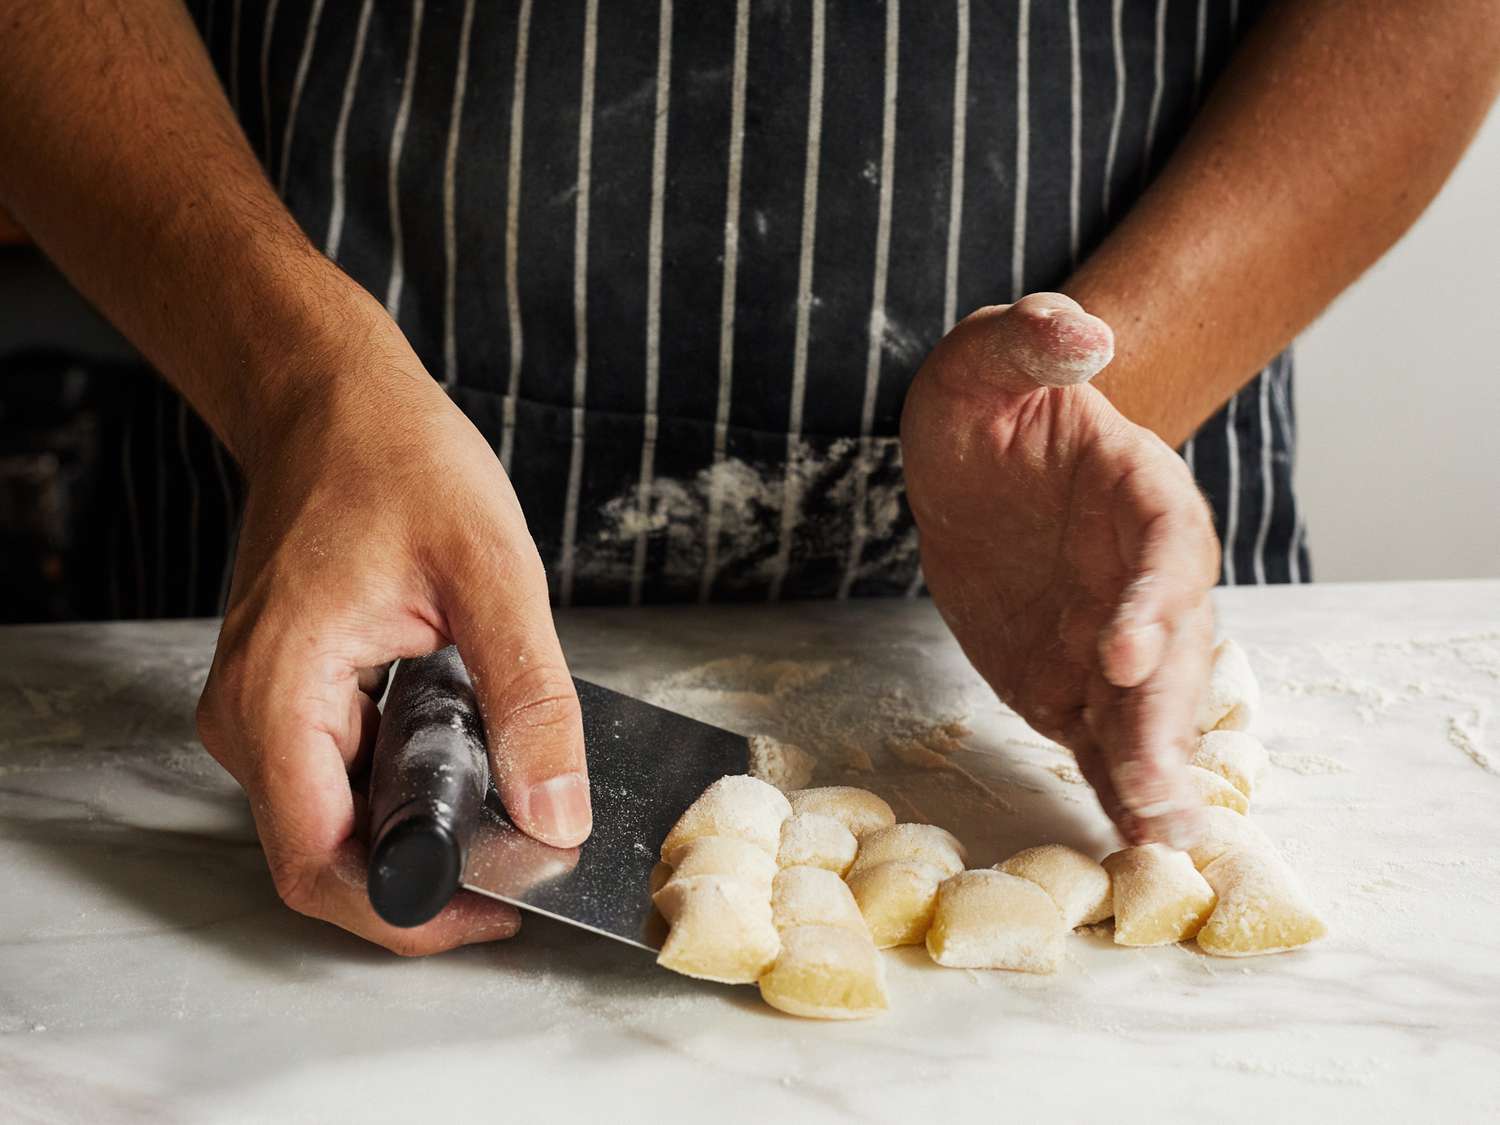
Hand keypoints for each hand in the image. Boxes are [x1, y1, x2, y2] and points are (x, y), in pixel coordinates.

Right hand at [196, 296, 590, 953]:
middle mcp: (250, 718)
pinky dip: (403, 792)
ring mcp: (263, 711)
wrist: (332, 402)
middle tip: (523, 859)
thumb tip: (558, 811)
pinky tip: (466, 760)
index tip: (498, 907)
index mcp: (280, 695)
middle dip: (426, 880)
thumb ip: (530, 698)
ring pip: (334, 824)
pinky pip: (339, 779)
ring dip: (418, 835)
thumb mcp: (491, 571)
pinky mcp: (287, 699)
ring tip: (507, 806)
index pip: (323, 865)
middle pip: (326, 859)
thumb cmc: (395, 460)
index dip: (412, 912)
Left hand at [901, 294, 1219, 846]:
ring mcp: (1112, 635)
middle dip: (1164, 717)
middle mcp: (1144, 574)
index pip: (1165, 547)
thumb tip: (1082, 332)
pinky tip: (1125, 843)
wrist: (973, 460)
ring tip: (1155, 839)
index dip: (1152, 600)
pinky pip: (1101, 737)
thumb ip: (1029, 338)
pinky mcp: (1074, 682)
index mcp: (1141, 491)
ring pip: (1147, 709)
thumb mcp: (987, 355)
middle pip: (1174, 650)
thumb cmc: (989, 399)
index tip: (1122, 652)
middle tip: (1151, 784)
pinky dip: (1113, 786)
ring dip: (1152, 770)